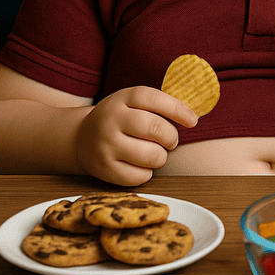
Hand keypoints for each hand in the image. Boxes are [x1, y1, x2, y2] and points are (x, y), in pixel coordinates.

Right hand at [75, 86, 198, 185]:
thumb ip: (160, 106)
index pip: (154, 98)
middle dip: (171, 137)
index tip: (193, 121)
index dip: (178, 110)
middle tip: (171, 141)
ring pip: (152, 156)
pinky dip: (147, 173)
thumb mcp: (133, 102)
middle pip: (156, 129)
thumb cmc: (121, 119)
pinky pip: (140, 176)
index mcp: (122, 98)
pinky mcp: (104, 168)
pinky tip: (140, 165)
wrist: (81, 137)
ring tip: (154, 153)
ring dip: (161, 157)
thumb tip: (193, 117)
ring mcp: (106, 145)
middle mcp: (111, 119)